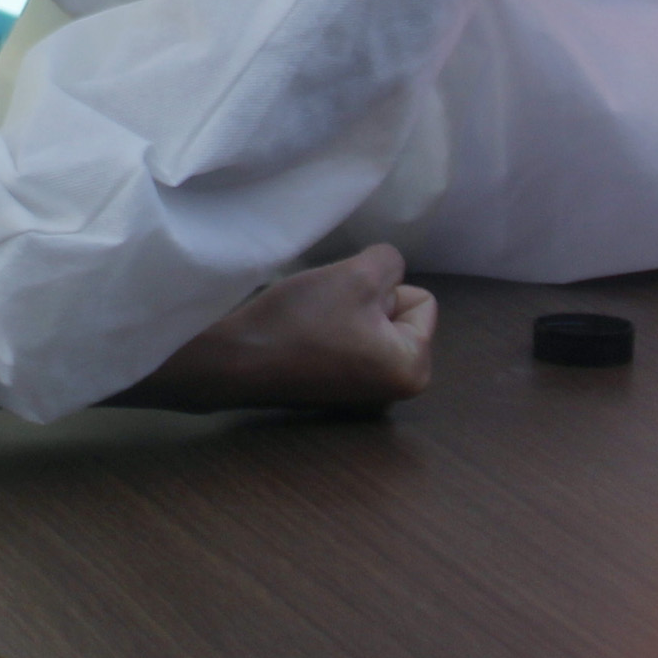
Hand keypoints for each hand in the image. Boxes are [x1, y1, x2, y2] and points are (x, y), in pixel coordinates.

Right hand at [125, 245, 437, 413]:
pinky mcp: (334, 391)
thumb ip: (391, 262)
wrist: (235, 360)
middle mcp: (396, 391)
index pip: (422, 300)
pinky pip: (348, 343)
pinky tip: (303, 337)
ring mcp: (364, 395)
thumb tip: (388, 273)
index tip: (346, 304)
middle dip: (368, 303)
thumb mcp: (357, 273)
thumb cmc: (302, 320)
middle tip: (329, 310)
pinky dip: (330, 332)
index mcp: (413, 369)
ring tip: (314, 322)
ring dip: (346, 313)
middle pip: (398, 314)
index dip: (383, 289)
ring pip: (370, 324)